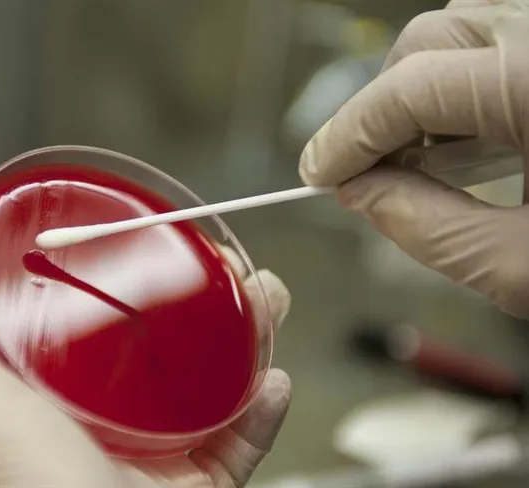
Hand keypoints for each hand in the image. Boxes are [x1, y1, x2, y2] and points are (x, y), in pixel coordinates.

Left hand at [0, 248, 290, 487]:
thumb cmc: (9, 482)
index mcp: (62, 395)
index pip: (109, 324)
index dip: (137, 279)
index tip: (159, 244)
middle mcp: (113, 422)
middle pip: (175, 348)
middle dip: (213, 302)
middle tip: (232, 268)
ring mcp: (159, 454)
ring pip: (219, 383)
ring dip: (252, 339)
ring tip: (268, 299)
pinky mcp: (198, 487)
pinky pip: (242, 442)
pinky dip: (264, 411)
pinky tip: (275, 380)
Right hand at [299, 0, 528, 317]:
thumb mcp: (526, 269)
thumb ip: (432, 231)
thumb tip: (360, 195)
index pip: (413, 88)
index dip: (350, 134)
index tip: (318, 173)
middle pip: (428, 40)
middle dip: (383, 108)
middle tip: (368, 172)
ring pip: (461, 27)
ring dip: (422, 89)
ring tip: (427, 158)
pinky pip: (495, 37)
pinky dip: (462, 80)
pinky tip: (475, 136)